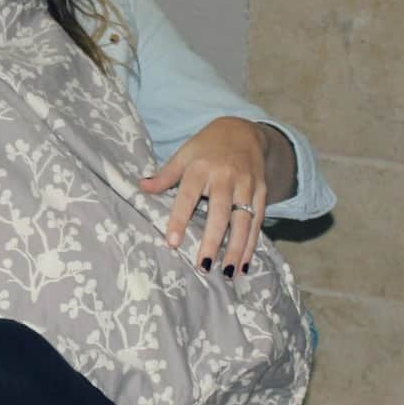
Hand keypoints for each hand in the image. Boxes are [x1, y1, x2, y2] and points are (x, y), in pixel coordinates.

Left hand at [138, 116, 266, 277]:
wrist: (244, 131)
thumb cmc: (207, 147)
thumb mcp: (184, 154)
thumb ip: (165, 174)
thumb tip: (141, 186)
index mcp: (200, 167)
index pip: (187, 196)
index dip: (179, 219)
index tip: (172, 243)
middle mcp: (225, 176)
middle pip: (219, 212)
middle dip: (212, 241)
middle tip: (203, 266)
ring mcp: (246, 185)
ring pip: (243, 221)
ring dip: (236, 249)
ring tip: (228, 273)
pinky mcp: (262, 192)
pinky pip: (258, 221)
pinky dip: (252, 244)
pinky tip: (245, 264)